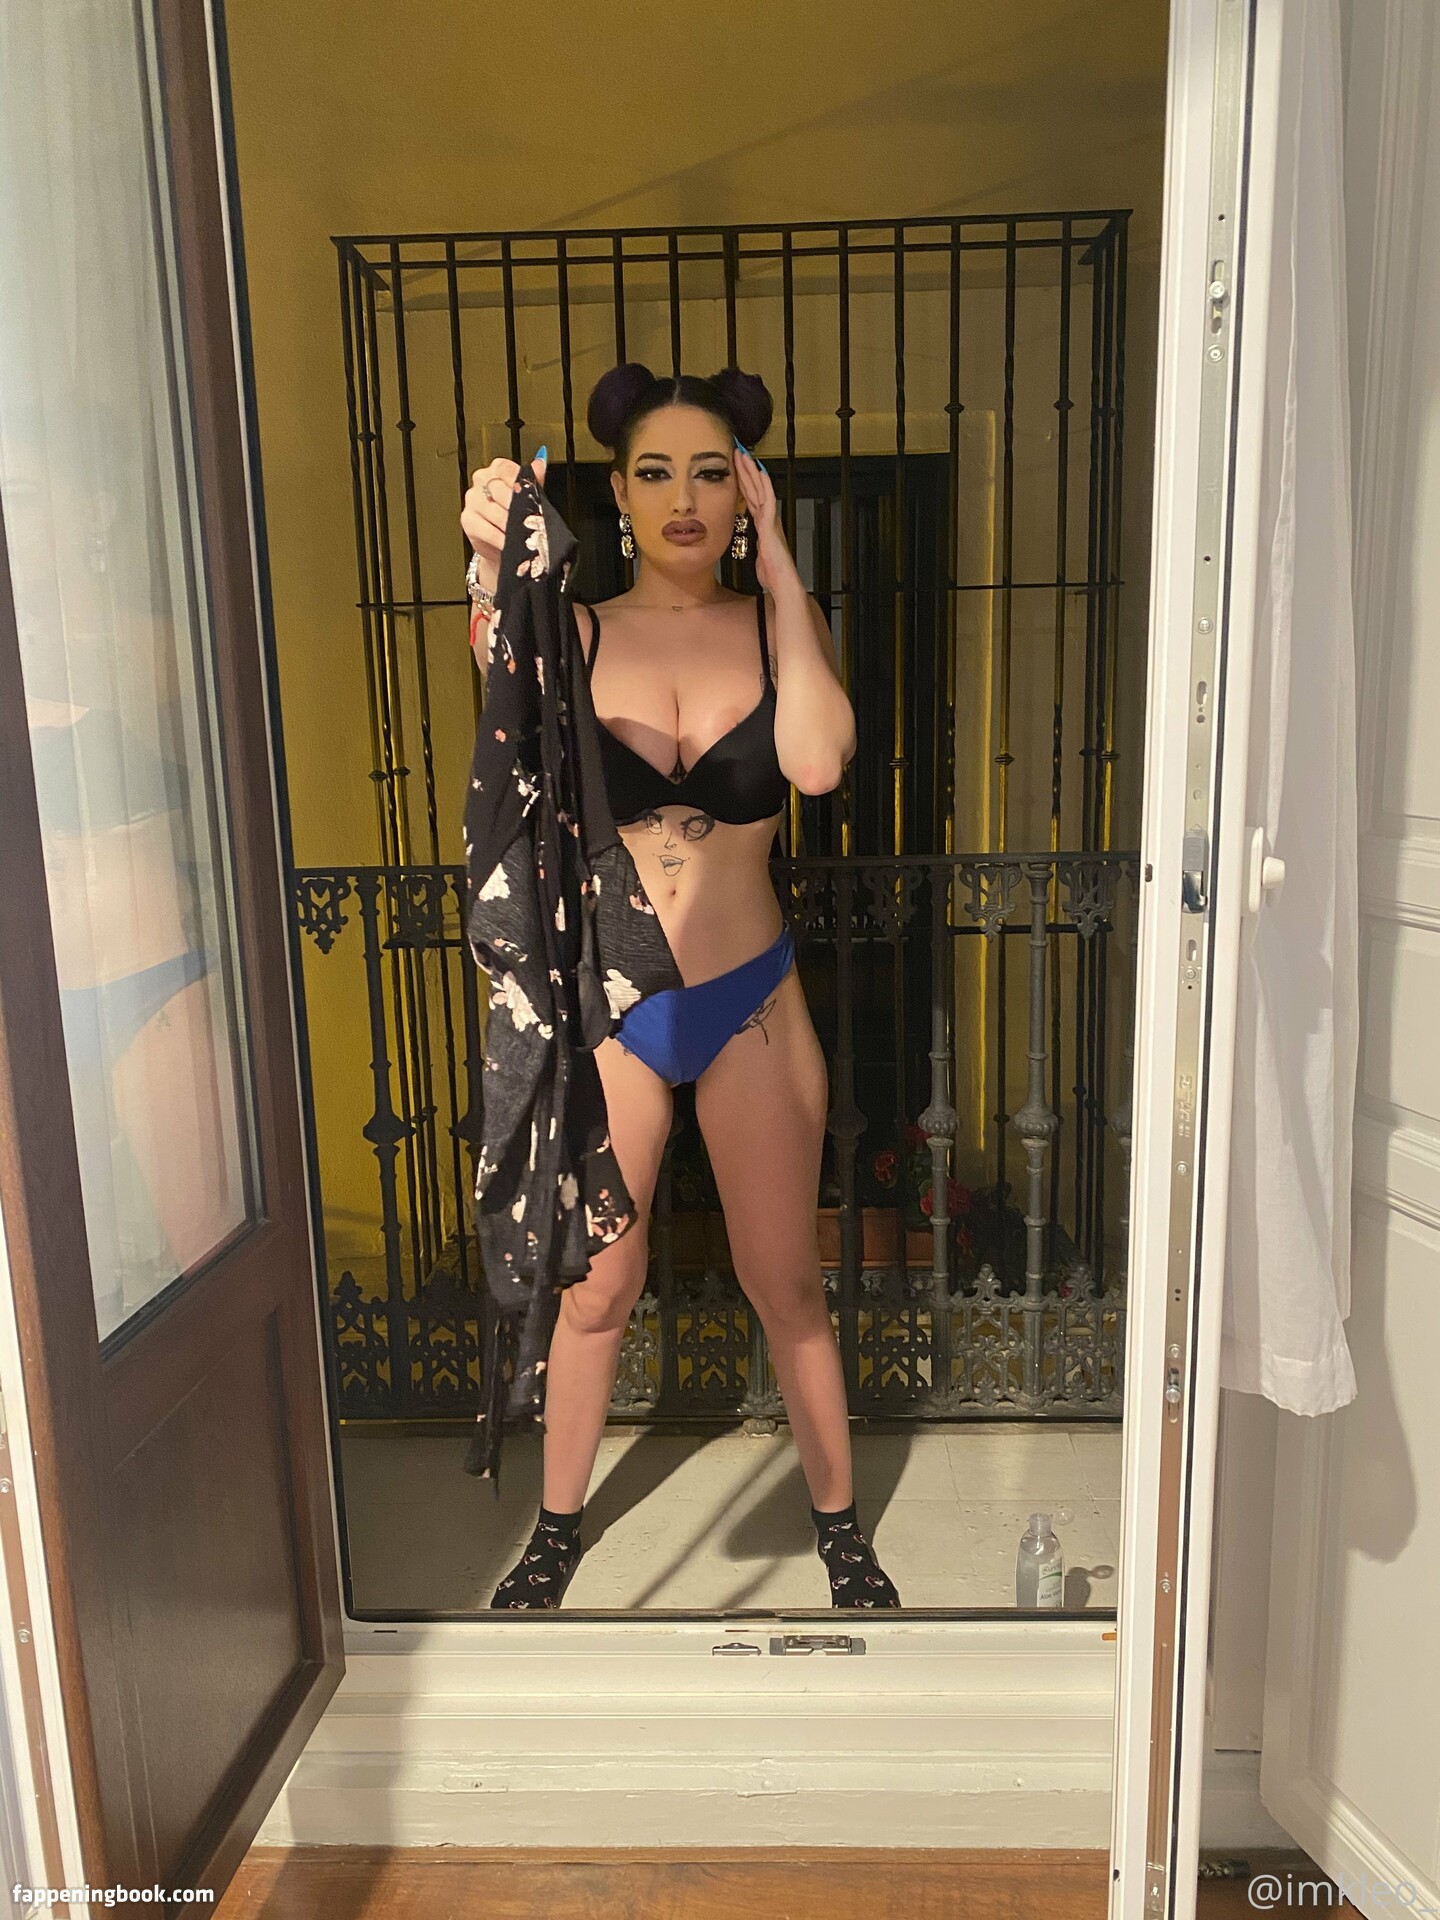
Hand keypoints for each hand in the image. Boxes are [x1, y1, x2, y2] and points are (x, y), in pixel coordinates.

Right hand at [460, 449, 547, 597]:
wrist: (502, 543)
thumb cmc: (514, 515)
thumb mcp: (528, 496)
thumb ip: (534, 480)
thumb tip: (541, 462)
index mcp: (496, 469)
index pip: (505, 469)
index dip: (518, 484)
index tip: (531, 498)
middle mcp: (480, 481)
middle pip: (499, 491)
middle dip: (517, 509)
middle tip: (532, 521)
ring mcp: (472, 500)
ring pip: (494, 511)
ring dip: (511, 526)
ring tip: (524, 534)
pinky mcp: (467, 520)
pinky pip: (486, 530)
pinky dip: (501, 538)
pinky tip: (510, 544)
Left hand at [732, 447, 798, 596]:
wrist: (782, 582)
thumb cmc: (773, 574)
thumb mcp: (760, 559)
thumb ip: (758, 550)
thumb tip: (757, 551)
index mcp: (763, 526)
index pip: (751, 499)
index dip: (744, 483)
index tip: (737, 469)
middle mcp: (767, 519)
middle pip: (754, 490)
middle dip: (746, 471)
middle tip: (738, 452)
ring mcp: (770, 520)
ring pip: (759, 490)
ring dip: (751, 472)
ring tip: (743, 455)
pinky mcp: (770, 524)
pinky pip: (767, 500)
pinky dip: (764, 486)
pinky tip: (760, 472)